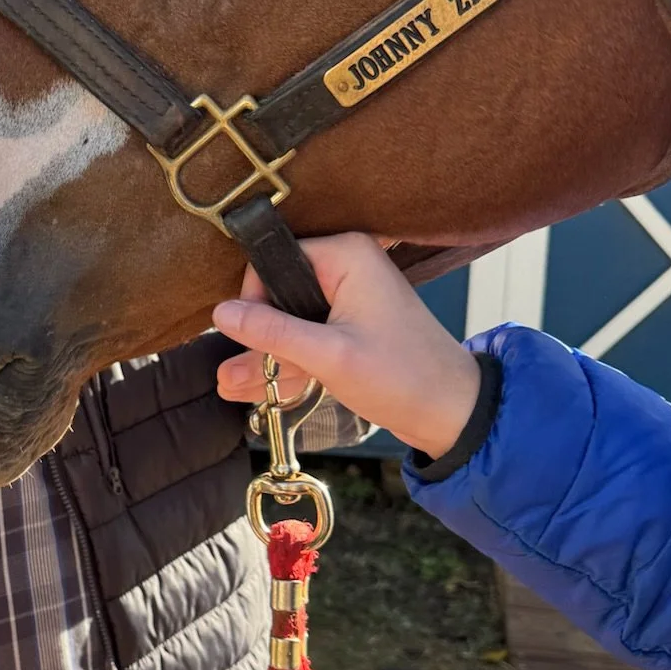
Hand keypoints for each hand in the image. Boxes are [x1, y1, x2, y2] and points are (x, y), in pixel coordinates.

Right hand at [210, 232, 481, 458]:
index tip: (248, 340)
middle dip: (256, 340)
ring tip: (231, 390)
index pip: (275, 264)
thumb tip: (219, 313)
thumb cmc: (401, 376)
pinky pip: (307, 340)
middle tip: (227, 378)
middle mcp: (347, 269)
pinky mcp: (351, 328)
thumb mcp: (328, 355)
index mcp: (347, 256)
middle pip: (279, 296)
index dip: (255, 301)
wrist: (451, 412)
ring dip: (266, 359)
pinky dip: (288, 365)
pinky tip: (256, 392)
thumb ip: (272, 331)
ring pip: (290, 324)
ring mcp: (349, 300)